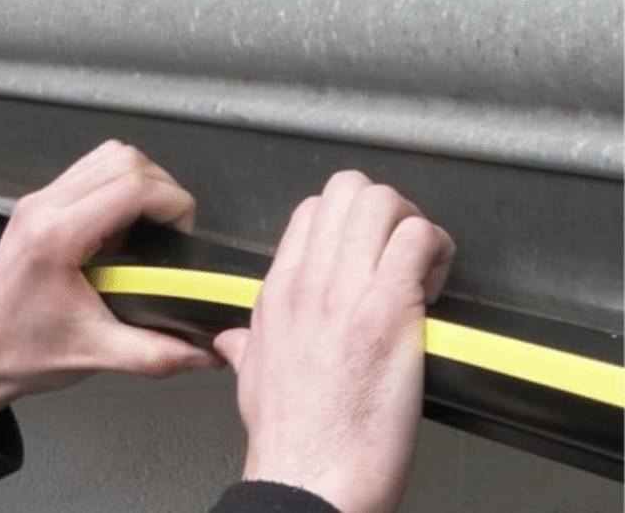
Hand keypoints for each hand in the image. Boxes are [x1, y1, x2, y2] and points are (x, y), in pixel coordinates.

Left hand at [0, 140, 223, 427]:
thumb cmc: (19, 352)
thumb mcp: (97, 354)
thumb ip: (158, 354)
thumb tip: (203, 351)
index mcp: (55, 237)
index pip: (130, 186)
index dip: (173, 203)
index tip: (184, 232)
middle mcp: (43, 209)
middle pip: (123, 159)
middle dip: (162, 189)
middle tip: (173, 230)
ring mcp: (38, 203)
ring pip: (105, 157)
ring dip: (140, 183)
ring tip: (150, 227)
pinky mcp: (38, 208)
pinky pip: (88, 173)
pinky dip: (117, 188)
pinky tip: (123, 230)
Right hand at [214, 171, 454, 512]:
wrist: (311, 479)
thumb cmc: (293, 440)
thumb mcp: (251, 381)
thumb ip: (244, 348)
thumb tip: (230, 341)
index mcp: (278, 293)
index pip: (312, 210)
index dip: (349, 224)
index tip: (369, 259)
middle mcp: (308, 283)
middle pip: (349, 190)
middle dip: (386, 212)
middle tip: (400, 254)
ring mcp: (346, 293)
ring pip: (384, 201)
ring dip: (415, 228)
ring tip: (422, 271)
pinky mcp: (388, 311)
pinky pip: (420, 239)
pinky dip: (439, 253)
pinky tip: (434, 292)